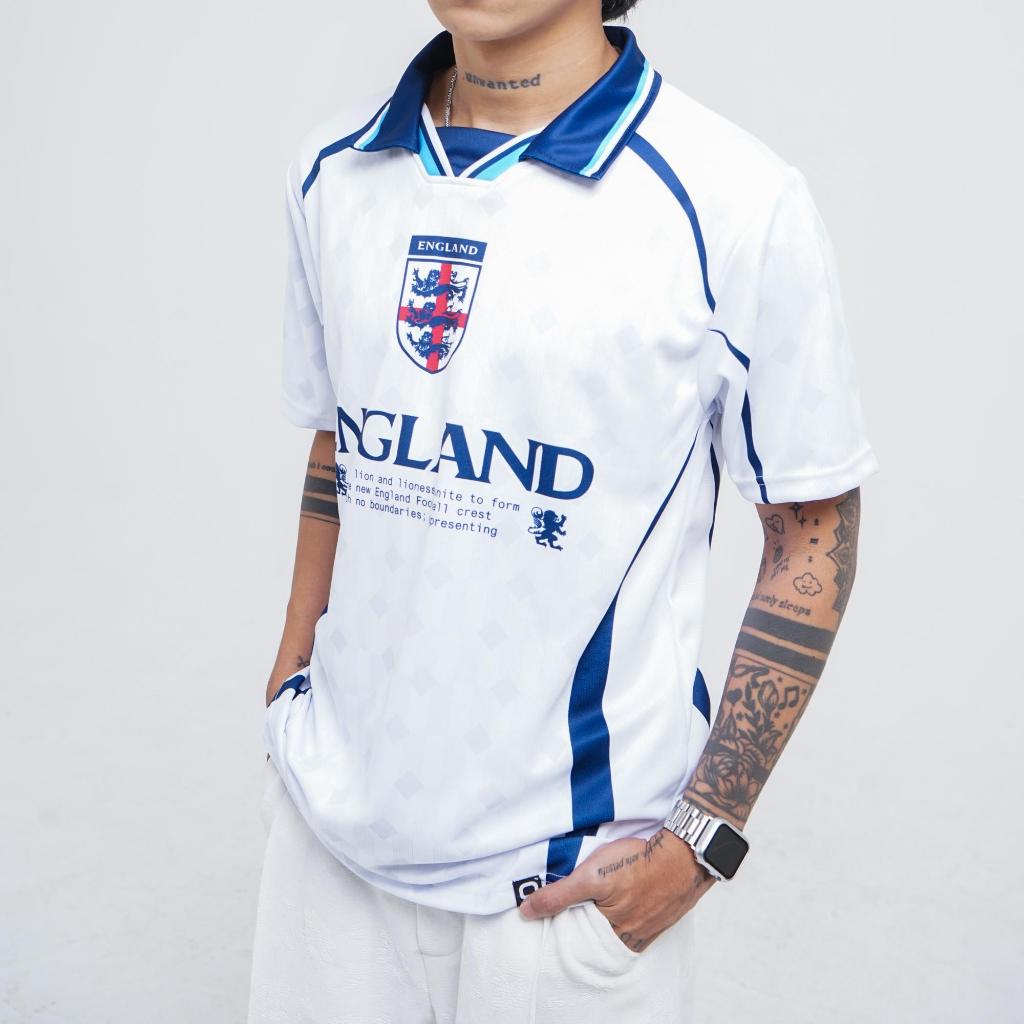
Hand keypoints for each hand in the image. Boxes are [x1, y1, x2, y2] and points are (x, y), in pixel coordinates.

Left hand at [517, 829, 714, 952]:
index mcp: (612, 933)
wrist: (682, 855)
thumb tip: (527, 912)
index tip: (561, 912)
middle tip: (585, 900)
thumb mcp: (590, 876)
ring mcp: (651, 927)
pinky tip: (630, 896)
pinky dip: (633, 912)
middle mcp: (632, 936)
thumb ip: (559, 896)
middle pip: (603, 935)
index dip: (569, 925)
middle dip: (592, 921)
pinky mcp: (664, 914)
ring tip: (607, 896)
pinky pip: (643, 920)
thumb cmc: (636, 864)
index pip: (581, 938)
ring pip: (623, 927)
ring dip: (613, 916)